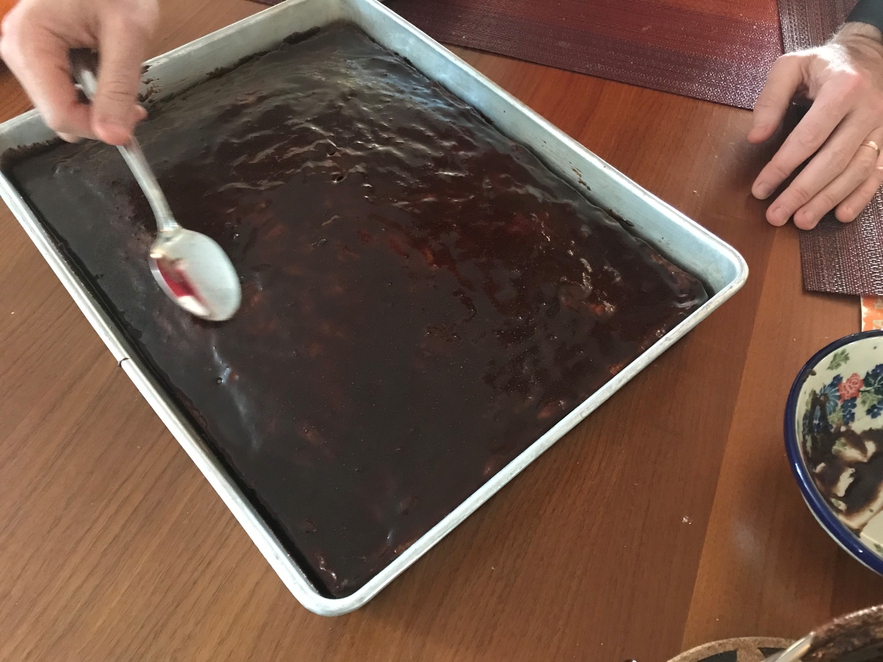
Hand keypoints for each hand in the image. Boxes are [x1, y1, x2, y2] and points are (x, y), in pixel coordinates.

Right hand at [0, 0, 157, 144]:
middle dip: (98, 114)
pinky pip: (63, 89)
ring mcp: (25, 53)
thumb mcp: (128, 35)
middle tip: (132, 97)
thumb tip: (114, 136)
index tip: (134, 118)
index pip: (60, 114)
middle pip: (59, 113)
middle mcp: (18, 50)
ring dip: (96, 101)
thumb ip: (119, 88)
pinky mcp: (38, 54)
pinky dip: (90, 89)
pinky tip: (104, 67)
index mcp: (30, 43)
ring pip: (62, 105)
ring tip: (115, 70)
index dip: (99, 127)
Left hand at [749, 22, 882, 229]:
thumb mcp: (791, 66)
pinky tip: (841, 215)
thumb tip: (755, 138)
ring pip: (857, 171)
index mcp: (843, 88)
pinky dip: (861, 196)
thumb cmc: (823, 64)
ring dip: (828, 200)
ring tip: (801, 221)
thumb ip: (770, 99)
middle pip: (833, 160)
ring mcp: (882, 127)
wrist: (870, 55)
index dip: (783, 166)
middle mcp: (868, 110)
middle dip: (802, 192)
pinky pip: (878, 173)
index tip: (760, 189)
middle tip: (776, 216)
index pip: (809, 137)